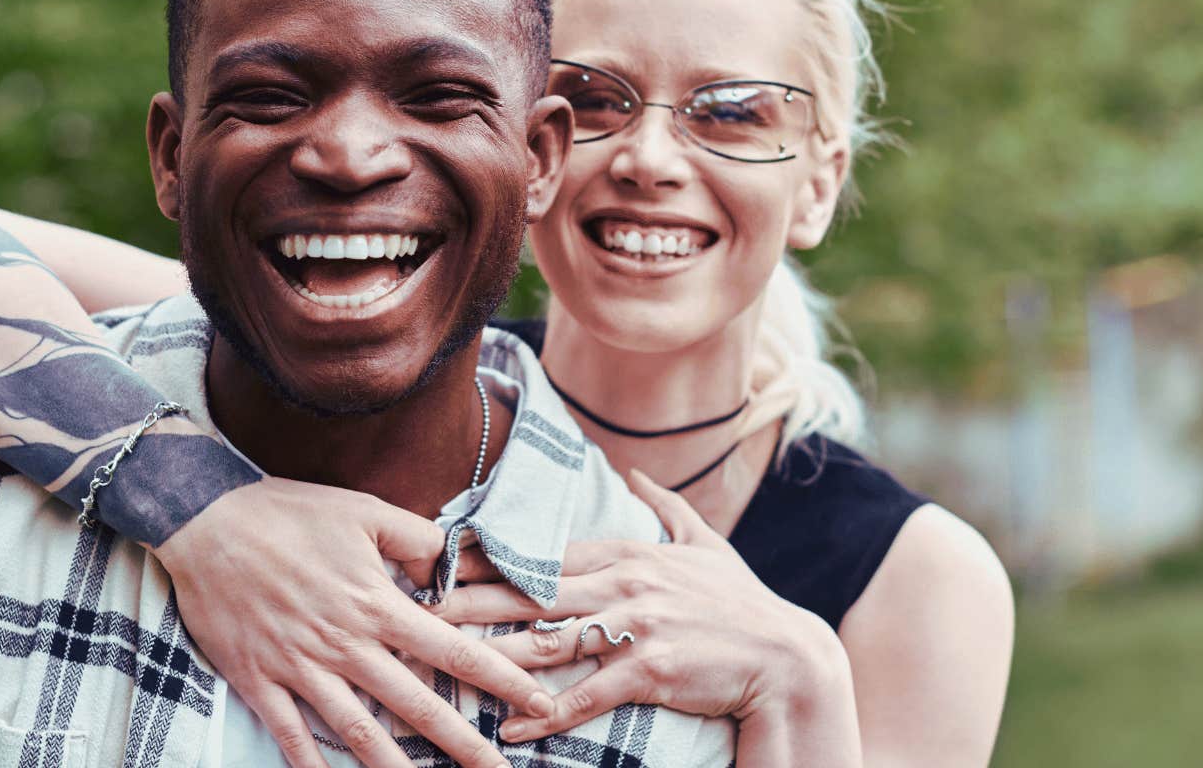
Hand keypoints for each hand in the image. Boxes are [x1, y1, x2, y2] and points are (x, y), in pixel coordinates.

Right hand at [153, 477, 554, 767]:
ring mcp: (302, 667)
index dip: (500, 679)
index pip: (453, 650)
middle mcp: (346, 644)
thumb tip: (449, 566)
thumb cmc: (288, 512)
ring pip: (359, 732)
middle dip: (463, 745)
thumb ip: (414, 539)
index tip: (536, 701)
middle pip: (416, 706)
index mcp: (377, 604)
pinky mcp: (260, 680)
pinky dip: (313, 766)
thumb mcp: (362, 511)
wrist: (207, 521)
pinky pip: (292, 735)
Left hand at [435, 470, 847, 746]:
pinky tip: (511, 726)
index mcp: (627, 554)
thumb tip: (637, 475)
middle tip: (416, 607)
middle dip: (467, 601)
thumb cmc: (740, 602)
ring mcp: (635, 628)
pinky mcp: (650, 670)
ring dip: (491, 655)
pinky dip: (546, 711)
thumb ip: (666, 508)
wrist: (786, 656)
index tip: (438, 559)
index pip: (541, 552)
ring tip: (444, 663)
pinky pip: (586, 695)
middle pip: (528, 593)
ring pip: (547, 641)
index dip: (486, 557)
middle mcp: (623, 585)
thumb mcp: (706, 544)